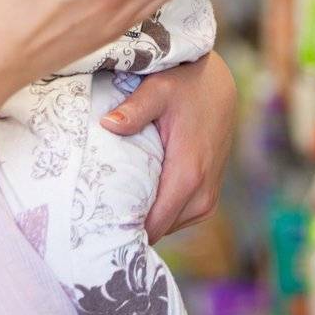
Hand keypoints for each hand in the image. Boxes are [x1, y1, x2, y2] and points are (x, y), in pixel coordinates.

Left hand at [101, 52, 236, 242]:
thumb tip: (107, 124)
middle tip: (96, 214)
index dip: (124, 230)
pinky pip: (178, 216)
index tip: (95, 227)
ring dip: (145, 218)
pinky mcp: (208, 196)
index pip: (153, 225)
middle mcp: (203, 194)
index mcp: (189, 174)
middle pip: (159, 230)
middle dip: (130, 225)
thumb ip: (134, 110)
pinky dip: (159, 211)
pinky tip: (137, 194)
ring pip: (169, 226)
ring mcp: (208, 198)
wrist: (219, 85)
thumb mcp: (158, 90)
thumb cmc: (186, 85)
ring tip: (113, 203)